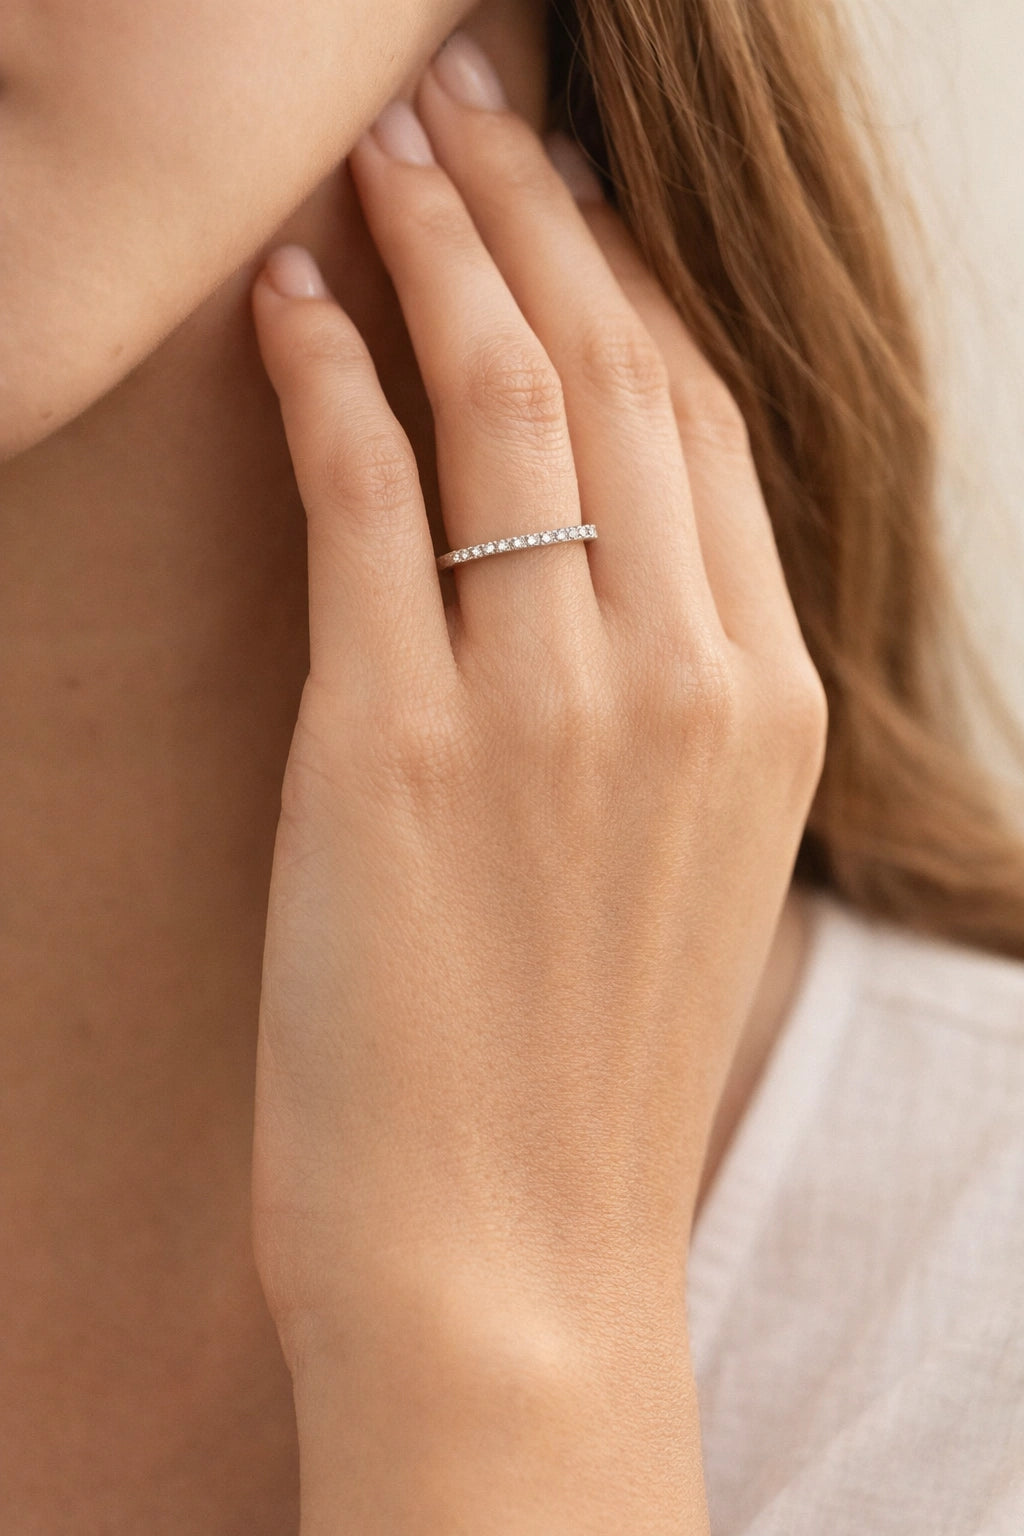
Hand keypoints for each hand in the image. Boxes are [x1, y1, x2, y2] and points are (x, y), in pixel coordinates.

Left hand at [249, 33, 826, 1531]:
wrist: (515, 1260)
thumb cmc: (579, 1069)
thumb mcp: (677, 858)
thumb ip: (661, 689)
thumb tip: (584, 540)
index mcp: (767, 700)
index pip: (705, 422)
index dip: (629, 282)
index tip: (565, 195)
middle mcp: (683, 677)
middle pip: (615, 373)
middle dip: (532, 215)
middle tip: (462, 106)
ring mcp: (546, 706)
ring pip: (505, 404)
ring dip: (434, 251)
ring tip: (379, 155)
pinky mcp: (395, 748)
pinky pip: (367, 502)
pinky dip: (326, 380)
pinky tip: (290, 300)